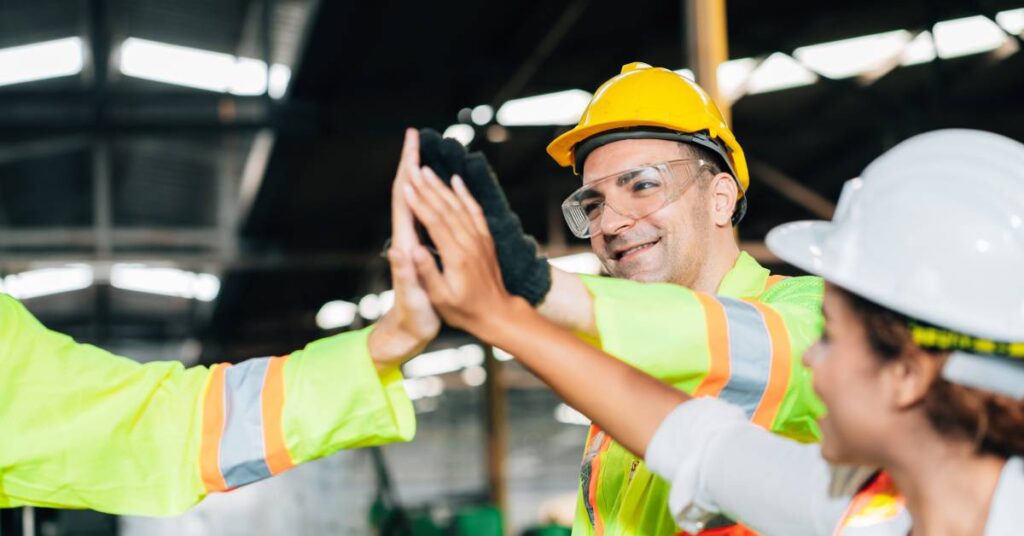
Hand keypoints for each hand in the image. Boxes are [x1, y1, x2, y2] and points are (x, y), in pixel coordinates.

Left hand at [368, 129, 440, 368]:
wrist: (405, 334)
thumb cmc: (412, 321)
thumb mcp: (413, 299)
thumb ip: (407, 275)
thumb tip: (400, 249)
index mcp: (405, 245)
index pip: (403, 198)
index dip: (406, 169)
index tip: (412, 144)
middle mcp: (405, 239)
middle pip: (405, 192)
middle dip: (409, 163)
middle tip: (416, 136)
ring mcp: (411, 244)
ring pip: (415, 201)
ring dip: (418, 175)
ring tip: (424, 153)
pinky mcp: (419, 251)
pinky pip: (425, 215)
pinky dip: (430, 197)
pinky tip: (437, 190)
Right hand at [419, 129, 550, 304]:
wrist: (498, 314)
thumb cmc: (465, 311)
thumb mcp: (441, 298)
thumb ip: (428, 272)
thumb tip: (412, 250)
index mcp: (456, 257)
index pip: (435, 223)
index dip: (419, 203)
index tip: (405, 186)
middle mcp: (470, 243)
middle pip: (446, 208)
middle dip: (427, 187)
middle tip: (412, 168)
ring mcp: (480, 239)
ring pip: (459, 206)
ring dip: (442, 186)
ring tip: (426, 170)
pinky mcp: (486, 239)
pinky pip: (475, 211)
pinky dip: (465, 194)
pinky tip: (456, 181)